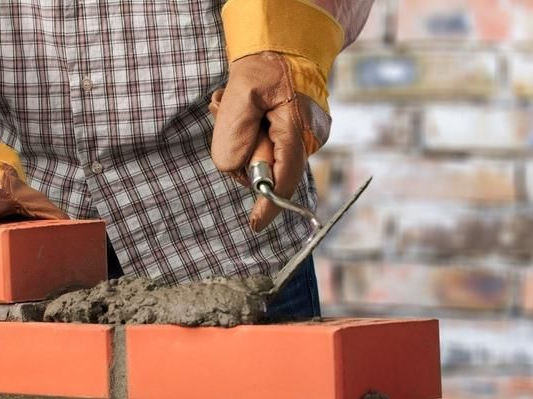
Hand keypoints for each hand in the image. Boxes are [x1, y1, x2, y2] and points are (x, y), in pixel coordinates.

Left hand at [209, 0, 342, 232]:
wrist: (288, 39)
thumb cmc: (268, 60)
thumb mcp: (242, 90)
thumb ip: (234, 132)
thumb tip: (232, 169)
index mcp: (297, 131)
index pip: (284, 179)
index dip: (268, 205)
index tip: (254, 225)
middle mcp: (306, 139)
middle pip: (267, 169)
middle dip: (241, 152)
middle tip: (226, 111)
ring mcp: (302, 137)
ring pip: (262, 157)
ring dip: (240, 137)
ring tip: (233, 103)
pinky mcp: (294, 133)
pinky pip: (265, 146)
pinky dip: (248, 133)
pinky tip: (242, 107)